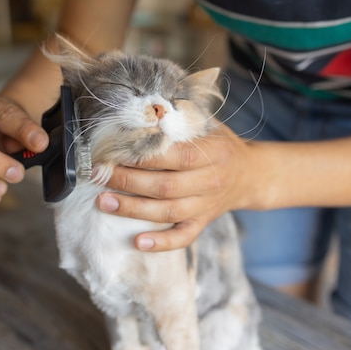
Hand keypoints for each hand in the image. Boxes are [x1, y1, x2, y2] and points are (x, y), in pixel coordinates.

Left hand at [96, 122, 254, 251]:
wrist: (251, 174)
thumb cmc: (220, 144)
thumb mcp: (209, 123)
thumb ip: (181, 117)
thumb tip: (146, 106)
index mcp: (213, 152)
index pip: (175, 155)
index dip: (143, 155)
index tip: (114, 151)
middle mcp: (210, 180)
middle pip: (166, 186)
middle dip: (128, 181)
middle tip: (99, 175)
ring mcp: (206, 205)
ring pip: (169, 211)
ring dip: (133, 209)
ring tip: (103, 202)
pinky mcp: (203, 222)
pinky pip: (184, 237)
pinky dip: (161, 243)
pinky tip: (137, 242)